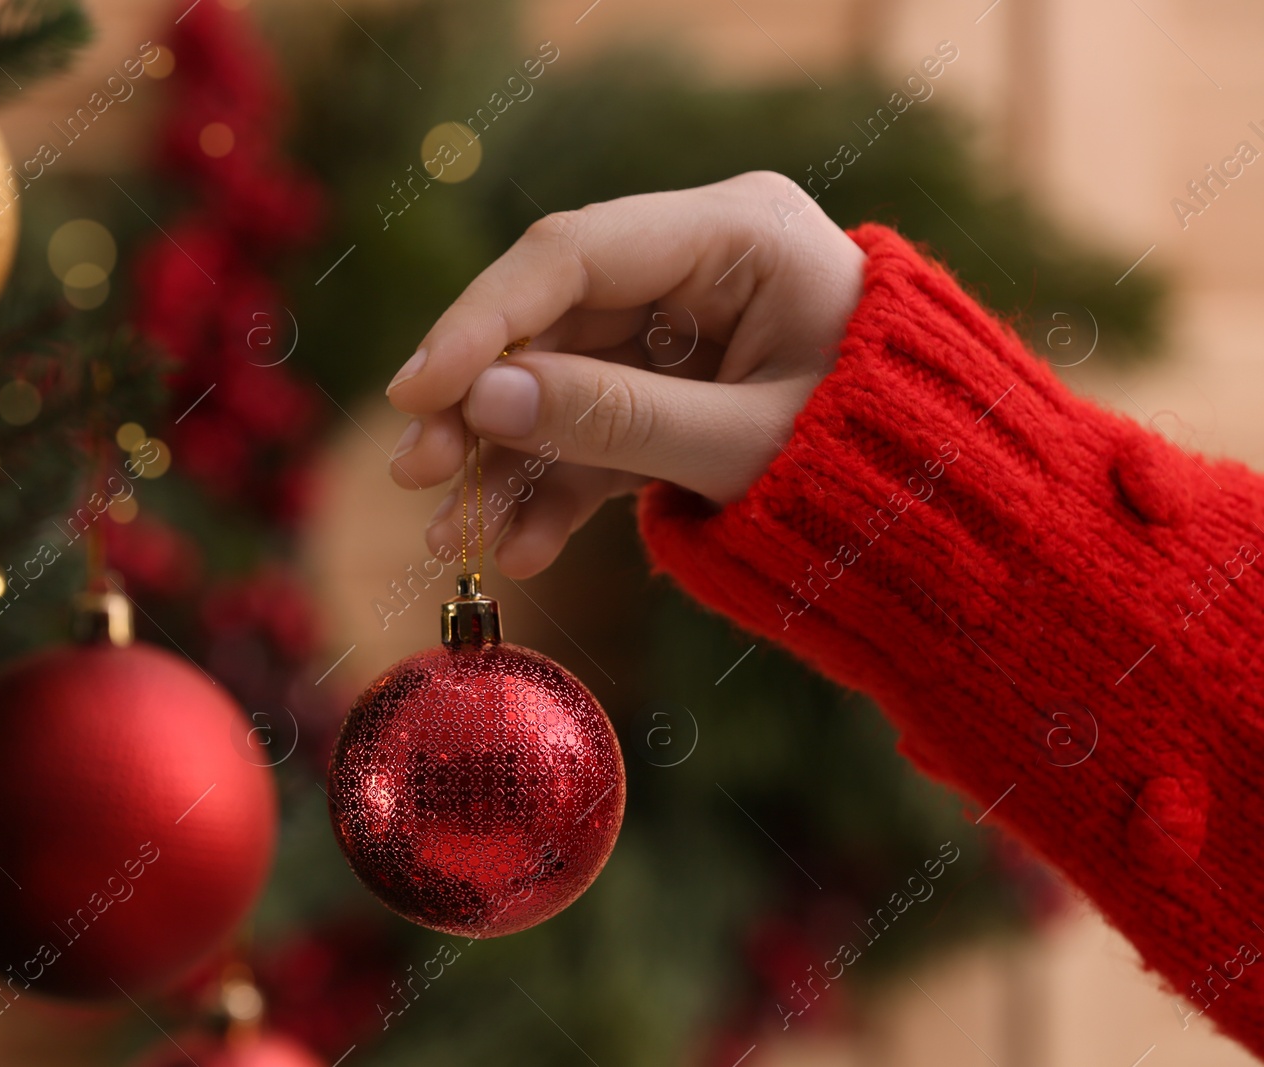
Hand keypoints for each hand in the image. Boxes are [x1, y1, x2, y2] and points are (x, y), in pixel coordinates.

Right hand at [384, 171, 866, 577]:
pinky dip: (559, 488)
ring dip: (506, 461)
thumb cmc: (885, 466)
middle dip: (481, 402)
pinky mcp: (679, 389)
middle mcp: (701, 266)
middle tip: (417, 470)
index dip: (484, 323)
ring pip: (562, 381)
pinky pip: (599, 430)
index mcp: (739, 233)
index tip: (416, 395)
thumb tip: (480, 402)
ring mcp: (686, 329)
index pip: (576, 255)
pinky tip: (523, 545)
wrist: (963, 523)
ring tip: (456, 536)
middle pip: (553, 319)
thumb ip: (613, 420)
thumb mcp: (745, 446)